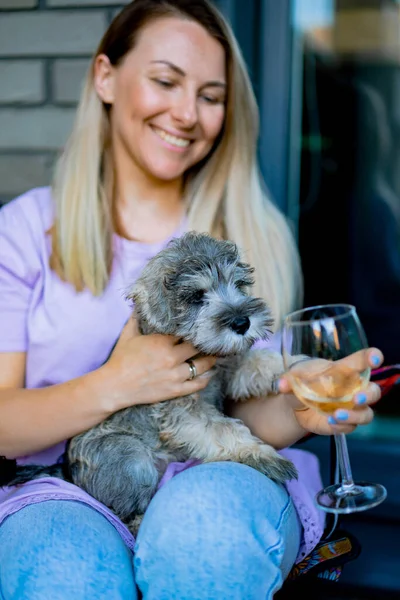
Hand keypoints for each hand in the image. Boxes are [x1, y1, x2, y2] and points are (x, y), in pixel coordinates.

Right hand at [99, 318, 216, 410]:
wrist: (114, 386)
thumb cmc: (120, 359)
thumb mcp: (128, 335)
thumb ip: (136, 318)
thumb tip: (138, 302)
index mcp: (162, 341)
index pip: (186, 332)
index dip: (194, 329)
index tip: (201, 326)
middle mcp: (171, 357)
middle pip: (198, 347)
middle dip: (206, 343)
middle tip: (212, 340)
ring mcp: (175, 375)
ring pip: (202, 365)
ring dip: (210, 360)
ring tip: (215, 355)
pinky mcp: (175, 390)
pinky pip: (198, 384)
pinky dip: (206, 378)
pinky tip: (209, 374)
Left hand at [278, 348, 382, 436]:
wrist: (295, 405)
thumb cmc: (301, 382)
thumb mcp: (293, 378)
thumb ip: (289, 380)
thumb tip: (281, 384)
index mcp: (344, 370)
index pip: (362, 361)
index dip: (372, 357)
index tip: (375, 358)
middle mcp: (353, 389)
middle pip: (373, 391)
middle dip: (368, 395)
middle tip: (356, 398)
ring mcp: (351, 408)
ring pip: (366, 414)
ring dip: (355, 416)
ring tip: (336, 415)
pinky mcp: (344, 423)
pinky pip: (351, 427)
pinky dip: (342, 426)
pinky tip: (330, 422)